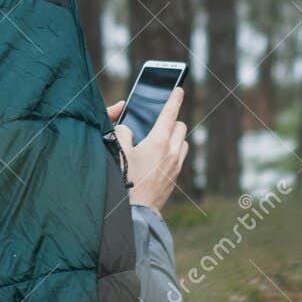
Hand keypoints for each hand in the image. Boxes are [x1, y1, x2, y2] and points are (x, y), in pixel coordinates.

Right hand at [106, 88, 187, 211]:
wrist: (137, 212)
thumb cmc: (125, 181)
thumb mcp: (118, 153)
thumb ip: (122, 133)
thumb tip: (128, 129)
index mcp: (157, 142)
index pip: (170, 113)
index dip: (174, 99)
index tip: (178, 89)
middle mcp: (171, 151)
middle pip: (180, 126)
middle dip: (172, 120)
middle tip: (159, 122)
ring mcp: (176, 165)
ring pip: (183, 141)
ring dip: (174, 137)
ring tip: (159, 141)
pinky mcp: (176, 177)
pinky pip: (180, 156)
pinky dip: (174, 151)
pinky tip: (159, 158)